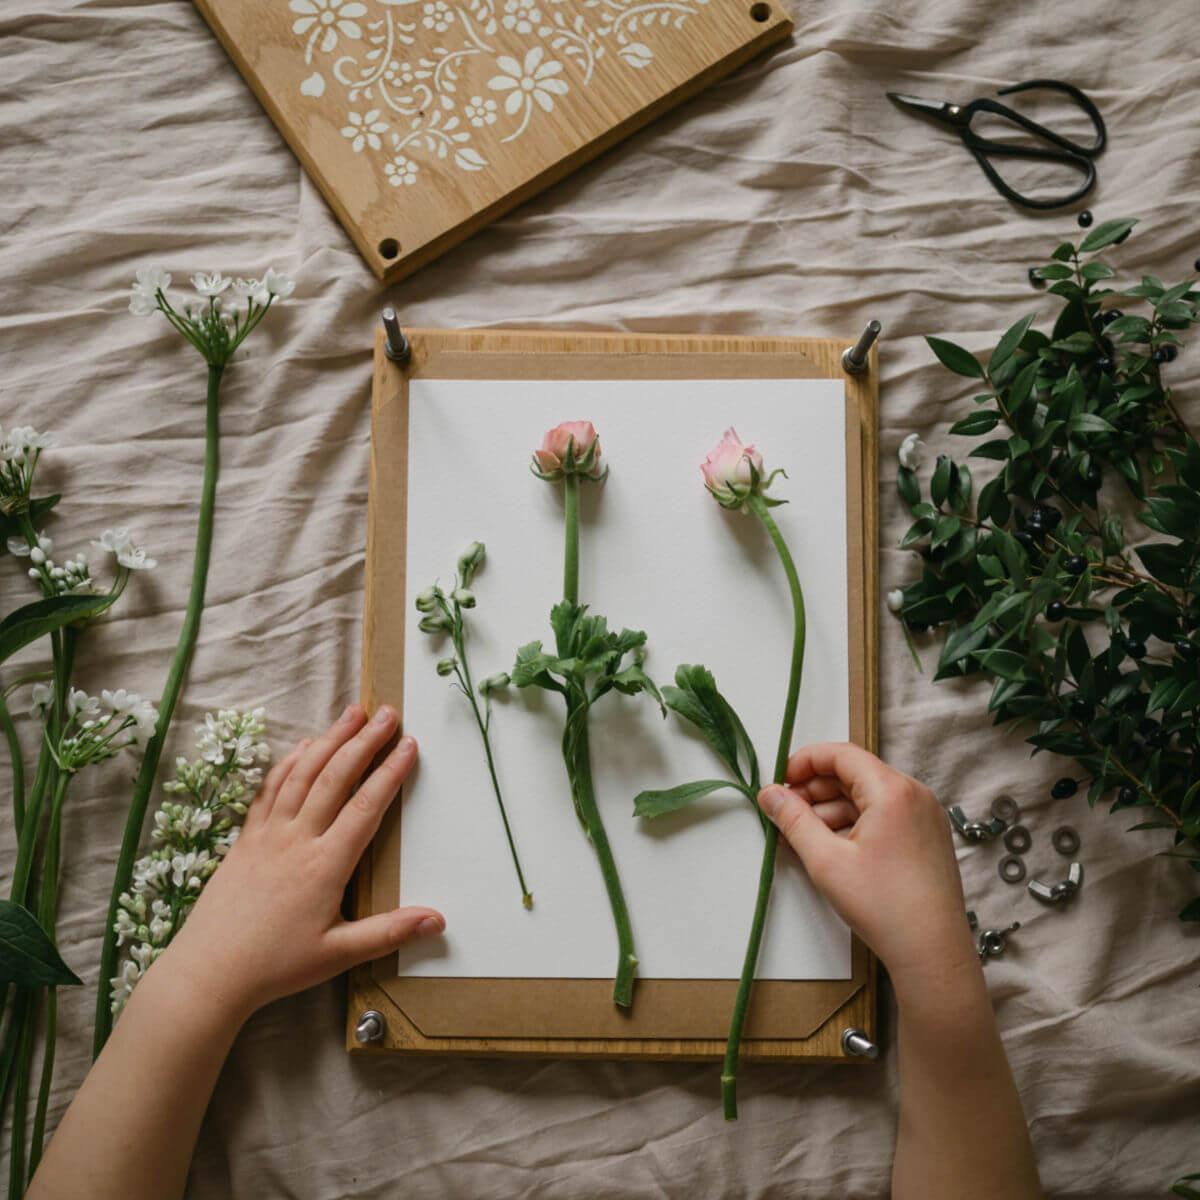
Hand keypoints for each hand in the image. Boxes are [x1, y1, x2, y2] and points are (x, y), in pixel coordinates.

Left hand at [161, 704, 443, 1022]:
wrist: (208, 972)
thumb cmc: (275, 966)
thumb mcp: (338, 955)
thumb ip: (389, 932)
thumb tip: (438, 919)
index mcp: (325, 866)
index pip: (365, 807)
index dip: (390, 773)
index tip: (410, 745)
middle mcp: (297, 840)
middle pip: (335, 777)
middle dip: (364, 741)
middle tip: (386, 714)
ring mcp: (267, 835)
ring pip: (302, 774)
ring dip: (329, 739)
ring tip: (351, 713)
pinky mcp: (245, 839)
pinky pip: (269, 789)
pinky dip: (289, 762)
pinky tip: (303, 745)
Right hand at [758, 742, 977, 994]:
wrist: (933, 953)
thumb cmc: (883, 906)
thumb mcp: (826, 861)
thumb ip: (793, 820)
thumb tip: (769, 794)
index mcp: (893, 791)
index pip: (841, 754)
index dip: (804, 762)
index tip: (779, 782)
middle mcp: (914, 795)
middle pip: (855, 774)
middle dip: (815, 789)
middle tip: (785, 813)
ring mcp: (925, 816)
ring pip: (868, 797)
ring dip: (832, 809)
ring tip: (802, 836)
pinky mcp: (928, 838)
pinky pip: (885, 815)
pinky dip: (855, 823)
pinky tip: (831, 847)